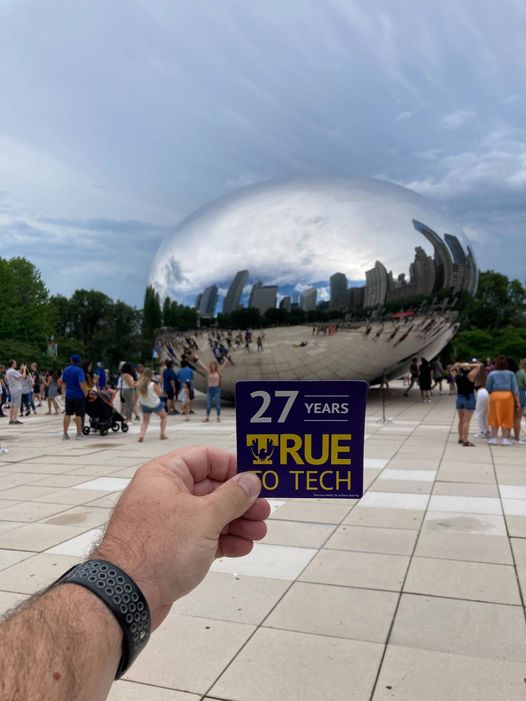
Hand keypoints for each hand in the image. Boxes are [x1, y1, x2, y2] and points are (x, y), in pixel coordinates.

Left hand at [92, 447, 268, 629]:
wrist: (125, 597)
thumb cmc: (160, 548)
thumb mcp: (204, 517)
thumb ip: (232, 496)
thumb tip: (251, 480)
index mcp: (165, 475)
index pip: (205, 458)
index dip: (233, 466)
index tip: (256, 478)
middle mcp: (165, 495)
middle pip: (211, 488)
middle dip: (240, 500)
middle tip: (264, 511)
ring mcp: (168, 523)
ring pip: (209, 515)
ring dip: (236, 522)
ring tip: (259, 532)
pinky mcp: (171, 549)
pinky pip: (203, 537)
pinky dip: (223, 540)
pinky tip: (242, 547)